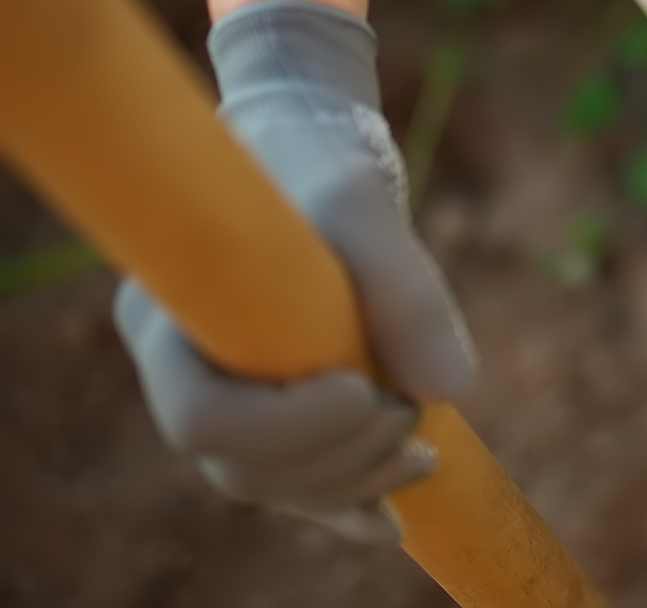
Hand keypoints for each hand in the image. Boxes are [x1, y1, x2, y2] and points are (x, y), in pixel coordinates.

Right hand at [114, 0, 475, 540]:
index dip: (284, 427)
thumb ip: (404, 290)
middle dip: (335, 458)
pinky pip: (293, 479)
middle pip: (240, 464)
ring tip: (424, 452)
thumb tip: (454, 391)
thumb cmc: (320, 166)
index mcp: (168, 317)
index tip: (366, 391)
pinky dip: (344, 503)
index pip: (203, 416)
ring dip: (351, 482)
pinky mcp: (270, 406)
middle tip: (411, 417)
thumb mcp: (363, 206)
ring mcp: (223, 392)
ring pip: (270, 481)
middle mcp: (183, 368)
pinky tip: (392, 518)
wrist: (316, 151)